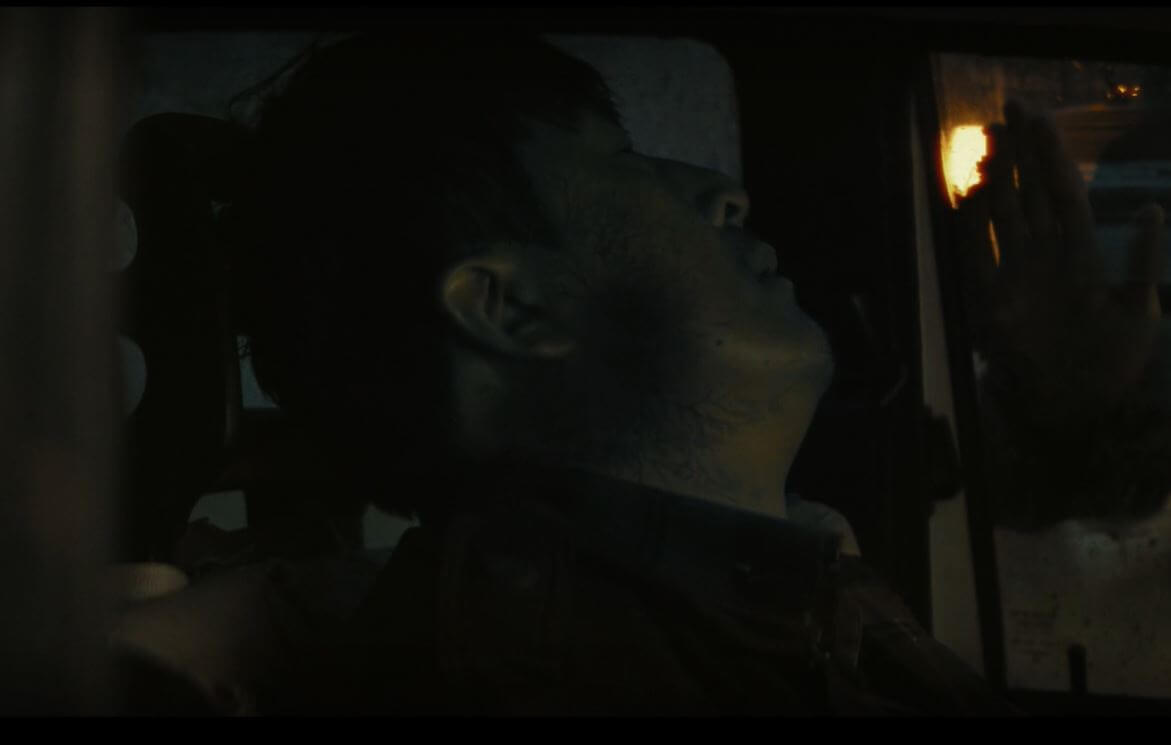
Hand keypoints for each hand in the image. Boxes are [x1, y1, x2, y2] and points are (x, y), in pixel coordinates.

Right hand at [955, 101, 1165, 429]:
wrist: (1078, 411)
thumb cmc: (1113, 365)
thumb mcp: (1140, 313)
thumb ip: (1142, 260)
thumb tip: (1149, 207)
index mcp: (1081, 254)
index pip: (1061, 191)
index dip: (1050, 154)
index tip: (1038, 116)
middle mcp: (1045, 257)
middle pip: (1028, 193)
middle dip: (1019, 152)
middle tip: (1008, 110)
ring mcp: (1015, 275)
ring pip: (1003, 214)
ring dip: (996, 177)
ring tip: (989, 140)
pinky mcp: (992, 299)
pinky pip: (976, 252)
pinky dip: (971, 223)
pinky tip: (968, 193)